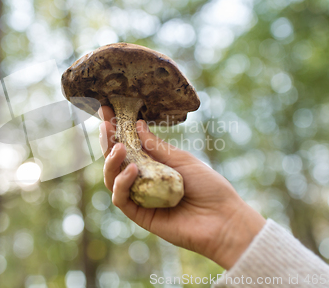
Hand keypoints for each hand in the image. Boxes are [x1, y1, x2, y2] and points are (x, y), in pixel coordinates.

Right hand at [98, 106, 265, 269]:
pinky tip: (132, 171)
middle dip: (108, 142)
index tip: (107, 109)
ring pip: (112, 180)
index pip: (129, 146)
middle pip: (116, 161)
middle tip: (105, 124)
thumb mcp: (181, 159)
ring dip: (111, 162)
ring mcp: (140, 198)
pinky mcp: (140, 215)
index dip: (116, 129)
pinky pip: (121, 199)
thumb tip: (136, 124)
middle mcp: (143, 181)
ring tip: (119, 148)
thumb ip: (155, 146)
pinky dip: (122, 184)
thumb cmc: (208, 186)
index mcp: (153, 165)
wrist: (223, 219)